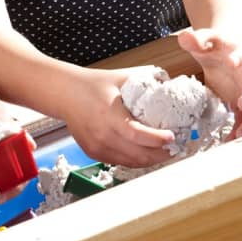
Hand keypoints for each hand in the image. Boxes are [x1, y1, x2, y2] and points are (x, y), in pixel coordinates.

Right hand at [58, 68, 175, 167]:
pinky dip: (136, 160)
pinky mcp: (94, 153)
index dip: (157, 140)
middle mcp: (101, 135)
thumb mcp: (121, 78)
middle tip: (176, 147)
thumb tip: (170, 85)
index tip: (172, 136)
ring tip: (165, 151)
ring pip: (131, 162)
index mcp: (108, 115)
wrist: (65, 94)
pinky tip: (146, 152)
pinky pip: (120, 162)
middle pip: (138, 155)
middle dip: (161, 154)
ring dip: (151, 159)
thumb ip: (145, 81)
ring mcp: (96, 147)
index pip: (137, 135)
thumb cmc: (93, 84)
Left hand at [176, 28, 241, 136]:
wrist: (224, 54)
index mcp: (240, 55)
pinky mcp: (241, 105)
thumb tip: (185, 37)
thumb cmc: (215, 46)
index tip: (233, 61)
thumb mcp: (205, 39)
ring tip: (239, 136)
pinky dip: (238, 132)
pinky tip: (228, 143)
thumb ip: (196, 38)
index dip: (239, 57)